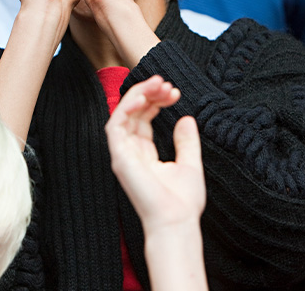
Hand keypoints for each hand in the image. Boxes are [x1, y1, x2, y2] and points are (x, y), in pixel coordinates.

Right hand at [106, 75, 205, 232]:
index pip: (143, 117)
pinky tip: (143, 97)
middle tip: (166, 83)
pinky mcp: (119, 157)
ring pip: (122, 113)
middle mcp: (131, 151)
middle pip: (132, 112)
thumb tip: (187, 118)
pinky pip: (115, 125)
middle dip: (148, 92)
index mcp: (144, 153)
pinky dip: (126, 108)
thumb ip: (186, 141)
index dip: (156, 100)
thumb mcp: (190, 163)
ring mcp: (123, 154)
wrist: (176, 221)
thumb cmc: (182, 201)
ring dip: (138, 94)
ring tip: (158, 83)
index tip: (174, 92)